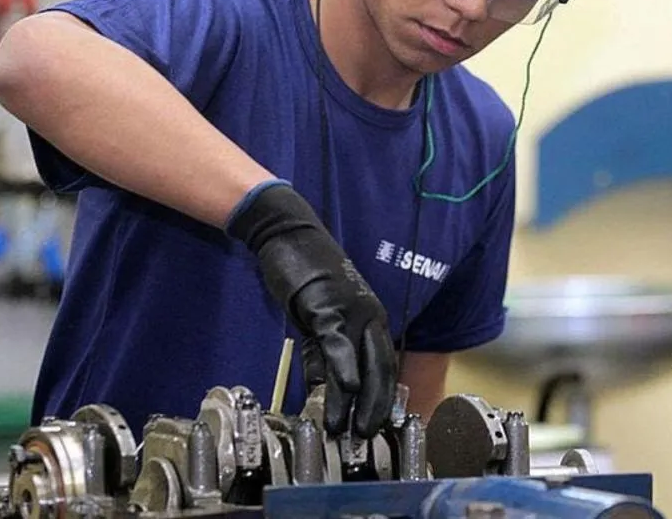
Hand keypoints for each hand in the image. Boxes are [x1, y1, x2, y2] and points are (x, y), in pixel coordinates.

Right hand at [226, 180, 396, 437]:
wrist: (288, 235)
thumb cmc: (304, 275)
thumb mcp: (317, 320)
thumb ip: (322, 354)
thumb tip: (322, 390)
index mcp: (371, 318)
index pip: (383, 365)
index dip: (381, 397)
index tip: (375, 425)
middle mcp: (370, 315)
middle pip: (381, 368)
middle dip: (375, 406)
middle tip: (366, 436)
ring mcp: (351, 310)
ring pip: (362, 363)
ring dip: (356, 400)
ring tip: (347, 429)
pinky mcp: (328, 306)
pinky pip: (338, 345)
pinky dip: (342, 370)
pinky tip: (343, 392)